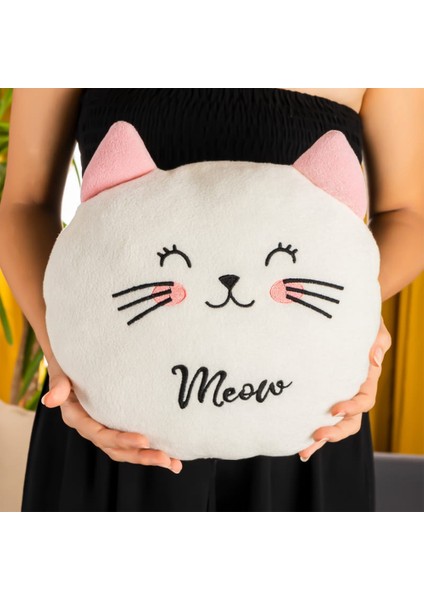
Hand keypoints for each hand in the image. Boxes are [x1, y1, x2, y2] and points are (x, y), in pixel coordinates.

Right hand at [41, 354, 182, 473]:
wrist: (74, 363)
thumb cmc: (69, 365)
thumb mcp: (62, 372)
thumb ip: (59, 385)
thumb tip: (50, 400)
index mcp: (78, 418)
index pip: (101, 434)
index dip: (121, 439)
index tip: (143, 439)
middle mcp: (93, 428)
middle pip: (116, 449)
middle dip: (141, 455)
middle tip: (164, 458)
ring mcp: (106, 429)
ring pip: (127, 450)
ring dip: (149, 457)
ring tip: (172, 462)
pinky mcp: (117, 426)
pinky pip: (133, 443)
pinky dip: (151, 451)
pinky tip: (173, 459)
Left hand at [298, 316, 391, 461]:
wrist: (344, 318)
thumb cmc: (360, 323)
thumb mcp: (374, 328)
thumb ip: (378, 341)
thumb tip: (373, 359)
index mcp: (366, 379)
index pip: (364, 400)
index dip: (352, 407)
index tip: (335, 408)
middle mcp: (352, 392)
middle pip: (350, 421)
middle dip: (336, 431)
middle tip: (318, 435)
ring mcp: (337, 396)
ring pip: (334, 425)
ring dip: (321, 440)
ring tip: (303, 450)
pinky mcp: (320, 395)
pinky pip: (316, 416)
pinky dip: (307, 430)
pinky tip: (295, 441)